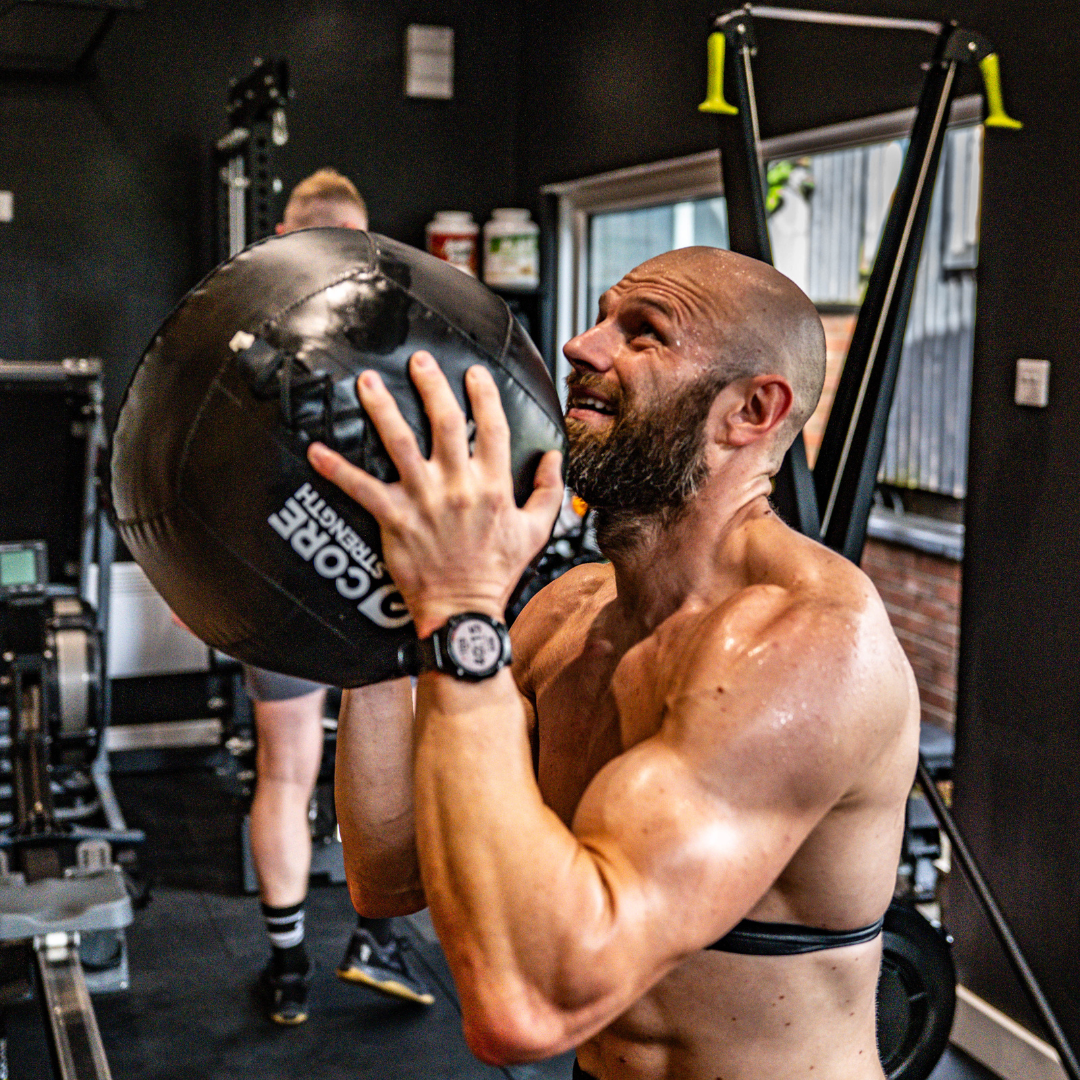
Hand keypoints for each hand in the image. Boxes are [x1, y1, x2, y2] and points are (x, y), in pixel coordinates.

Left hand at [308, 351, 562, 637]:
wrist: (463, 610)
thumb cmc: (497, 572)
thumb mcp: (536, 532)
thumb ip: (549, 491)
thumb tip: (553, 458)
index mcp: (494, 485)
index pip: (493, 428)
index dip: (483, 396)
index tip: (473, 373)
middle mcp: (459, 486)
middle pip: (445, 423)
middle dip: (431, 386)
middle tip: (418, 360)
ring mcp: (424, 501)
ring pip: (400, 444)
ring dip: (382, 410)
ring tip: (367, 382)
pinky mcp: (395, 520)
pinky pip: (362, 489)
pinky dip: (337, 470)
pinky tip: (315, 451)